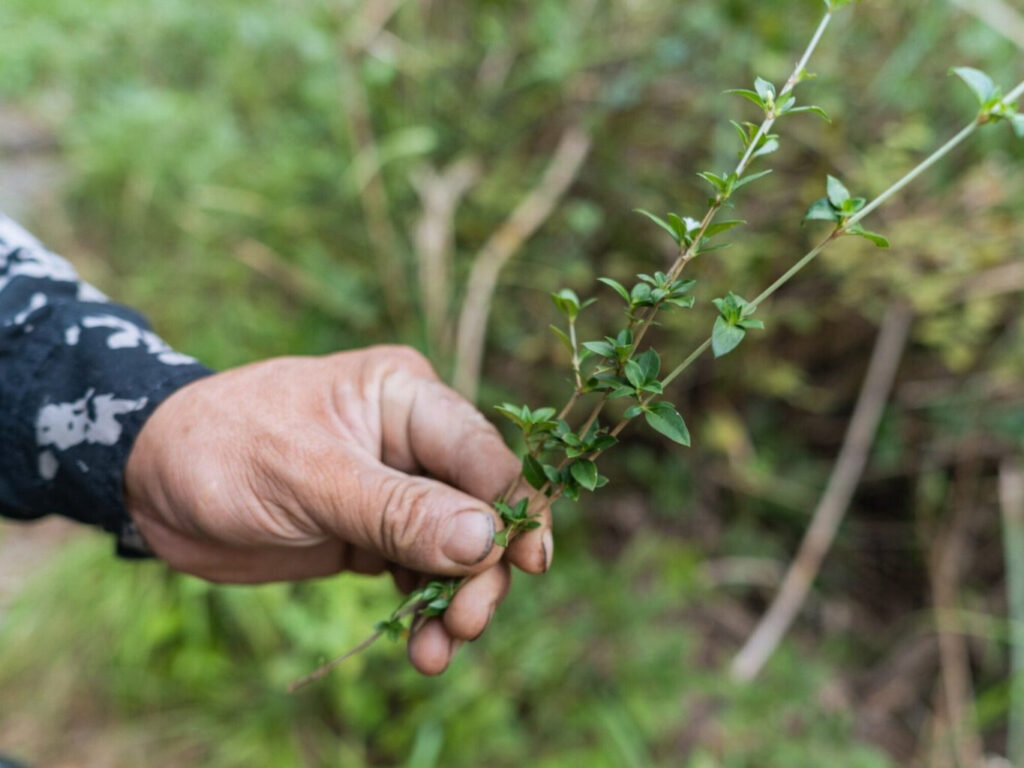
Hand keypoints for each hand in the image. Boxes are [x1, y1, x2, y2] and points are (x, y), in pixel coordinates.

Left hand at [124, 345, 551, 674]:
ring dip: (455, 600)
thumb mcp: (309, 476)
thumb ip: (397, 510)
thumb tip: (486, 540)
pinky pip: (418, 572)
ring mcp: (395, 489)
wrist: (152, 480)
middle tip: (466, 623)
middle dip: (482, 568)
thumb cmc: (225, 449)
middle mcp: (412, 440)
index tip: (528, 563)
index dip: (514, 508)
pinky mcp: (373, 532)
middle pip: (480, 508)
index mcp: (405, 396)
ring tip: (439, 650)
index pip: (481, 453)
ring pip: (456, 549)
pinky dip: (424, 610)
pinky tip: (421, 648)